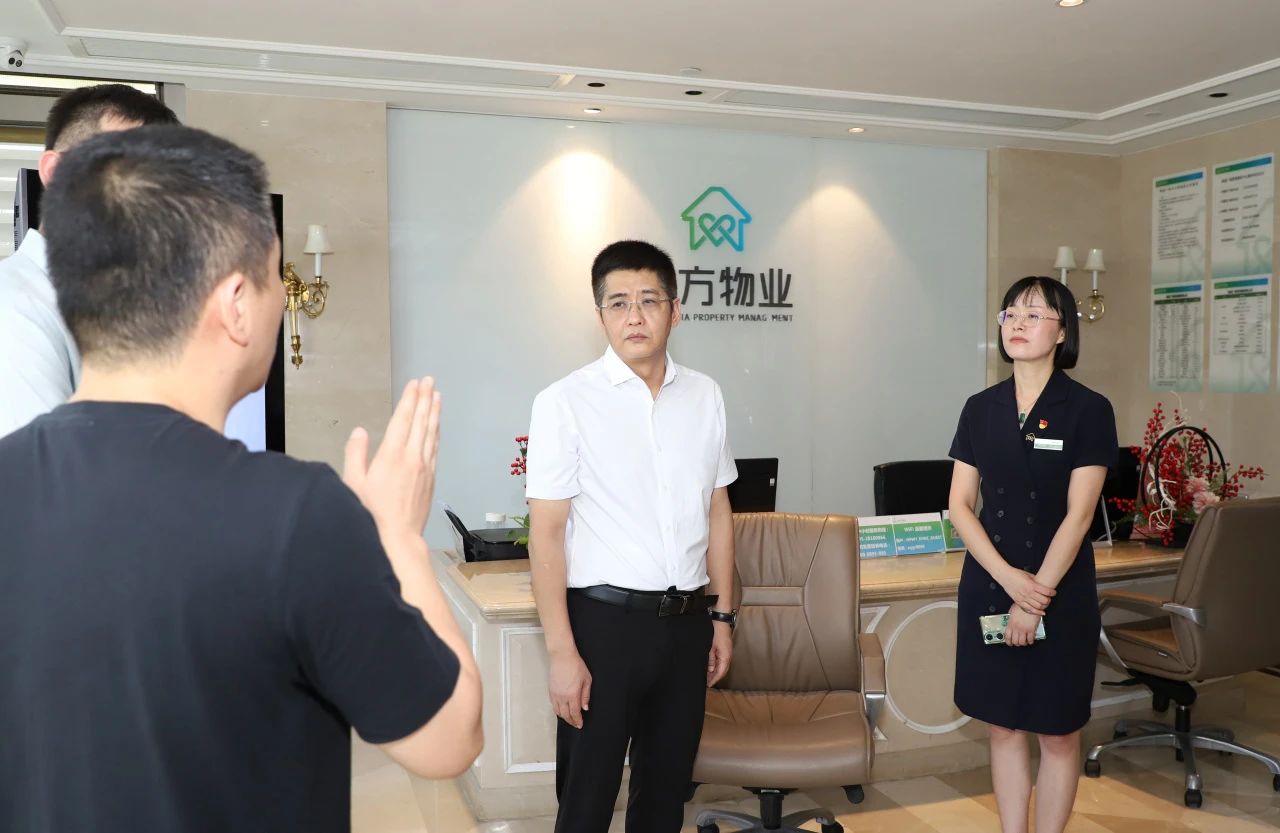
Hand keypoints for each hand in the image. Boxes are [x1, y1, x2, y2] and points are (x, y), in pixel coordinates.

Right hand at [342, 377, 441, 541]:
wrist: (397, 538)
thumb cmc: (370, 513)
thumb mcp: (353, 483)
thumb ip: (356, 454)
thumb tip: (360, 432)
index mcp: (391, 454)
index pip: (403, 419)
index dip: (409, 399)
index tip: (415, 384)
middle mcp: (412, 457)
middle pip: (421, 422)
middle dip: (425, 399)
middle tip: (430, 381)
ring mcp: (425, 467)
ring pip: (431, 433)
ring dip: (434, 413)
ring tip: (437, 396)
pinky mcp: (431, 479)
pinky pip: (435, 449)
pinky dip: (436, 434)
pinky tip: (437, 427)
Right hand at [548, 648, 591, 728]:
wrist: (562, 656)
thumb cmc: (575, 665)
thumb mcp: (587, 680)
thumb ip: (586, 695)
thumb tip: (585, 707)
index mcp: (572, 695)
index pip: (574, 713)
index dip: (577, 721)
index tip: (580, 724)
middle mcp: (562, 697)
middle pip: (565, 715)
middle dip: (571, 721)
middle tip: (575, 723)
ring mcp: (555, 694)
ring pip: (558, 711)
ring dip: (564, 717)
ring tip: (569, 718)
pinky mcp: (550, 690)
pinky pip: (553, 705)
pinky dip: (558, 710)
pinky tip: (562, 709)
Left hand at [707, 622, 732, 686]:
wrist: (721, 622)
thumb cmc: (716, 633)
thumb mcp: (711, 648)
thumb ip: (711, 660)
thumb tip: (710, 669)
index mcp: (725, 657)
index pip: (720, 673)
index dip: (714, 679)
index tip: (709, 684)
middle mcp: (728, 657)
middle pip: (722, 671)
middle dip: (715, 677)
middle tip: (707, 682)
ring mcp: (727, 654)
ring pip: (722, 667)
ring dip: (716, 672)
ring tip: (708, 676)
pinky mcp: (725, 650)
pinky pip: (722, 662)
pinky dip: (717, 666)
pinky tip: (711, 667)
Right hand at [998, 567, 1054, 615]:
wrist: (1005, 576)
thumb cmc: (1016, 574)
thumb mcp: (1029, 575)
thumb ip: (1036, 581)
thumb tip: (1043, 584)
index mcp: (1032, 585)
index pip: (1047, 592)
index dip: (1052, 593)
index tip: (1053, 592)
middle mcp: (1028, 593)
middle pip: (1044, 601)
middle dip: (1049, 600)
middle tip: (1049, 598)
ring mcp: (1023, 598)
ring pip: (1038, 607)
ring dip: (1043, 606)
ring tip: (1044, 604)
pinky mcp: (1018, 601)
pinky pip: (1029, 609)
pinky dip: (1036, 612)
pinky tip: (1040, 611)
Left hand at [1005, 604, 1040, 646]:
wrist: (1030, 604)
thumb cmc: (1021, 606)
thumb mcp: (1011, 612)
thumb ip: (1010, 619)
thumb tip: (1010, 623)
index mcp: (1010, 623)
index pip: (1007, 636)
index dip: (1008, 642)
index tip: (1010, 643)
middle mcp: (1016, 628)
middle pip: (1015, 641)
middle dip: (1016, 643)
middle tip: (1018, 642)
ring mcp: (1024, 629)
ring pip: (1022, 642)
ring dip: (1023, 643)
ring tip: (1024, 642)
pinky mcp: (1032, 630)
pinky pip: (1030, 639)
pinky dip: (1030, 641)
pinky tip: (1030, 640)